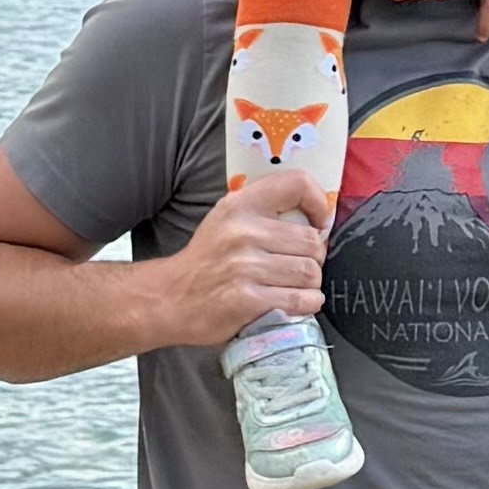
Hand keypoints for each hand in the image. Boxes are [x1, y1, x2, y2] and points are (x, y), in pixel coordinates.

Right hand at [162, 173, 331, 349]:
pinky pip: (300, 300)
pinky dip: (307, 304)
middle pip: (311, 241)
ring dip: (311, 284)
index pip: (295, 184)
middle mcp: (243, 232)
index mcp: (240, 205)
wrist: (169, 298)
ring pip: (310, 273)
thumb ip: (264, 213)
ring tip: (295, 286)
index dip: (318, 203)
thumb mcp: (226, 220)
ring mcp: (244, 267)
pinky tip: (296, 303)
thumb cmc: (206, 260)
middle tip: (300, 265)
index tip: (319, 222)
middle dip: (315, 257)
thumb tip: (316, 218)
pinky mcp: (247, 300)